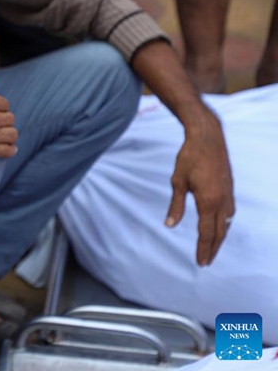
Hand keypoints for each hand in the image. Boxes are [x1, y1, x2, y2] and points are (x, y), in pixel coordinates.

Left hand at [165, 111, 233, 265]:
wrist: (208, 137)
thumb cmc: (189, 157)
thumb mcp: (177, 182)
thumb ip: (175, 205)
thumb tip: (169, 225)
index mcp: (209, 201)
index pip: (206, 233)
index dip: (203, 249)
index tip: (201, 262)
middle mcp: (222, 200)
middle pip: (219, 231)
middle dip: (213, 248)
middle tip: (206, 262)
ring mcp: (228, 193)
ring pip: (226, 222)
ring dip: (220, 237)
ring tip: (213, 248)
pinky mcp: (229, 187)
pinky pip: (229, 211)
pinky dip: (225, 223)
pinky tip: (220, 225)